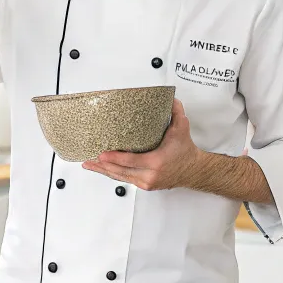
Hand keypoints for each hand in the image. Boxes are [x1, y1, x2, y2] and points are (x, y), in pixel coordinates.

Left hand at [82, 100, 202, 190]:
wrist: (193, 170)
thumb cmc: (185, 151)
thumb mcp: (182, 128)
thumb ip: (175, 112)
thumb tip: (169, 97)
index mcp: (156, 162)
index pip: (130, 161)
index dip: (114, 158)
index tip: (102, 154)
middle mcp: (150, 175)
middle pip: (120, 172)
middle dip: (103, 166)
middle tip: (89, 159)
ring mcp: (146, 182)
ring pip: (120, 177)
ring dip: (104, 171)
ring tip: (89, 165)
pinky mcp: (145, 185)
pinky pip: (125, 179)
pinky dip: (113, 174)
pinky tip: (103, 169)